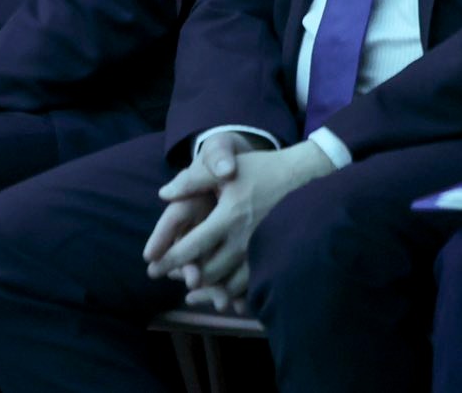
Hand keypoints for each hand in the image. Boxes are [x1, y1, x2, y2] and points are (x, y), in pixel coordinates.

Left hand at [146, 140, 334, 308]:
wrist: (308, 179)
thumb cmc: (264, 170)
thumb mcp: (226, 168)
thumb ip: (193, 180)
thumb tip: (163, 195)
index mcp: (229, 218)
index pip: (193, 245)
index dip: (171, 259)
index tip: (153, 267)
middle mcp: (246, 240)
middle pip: (210, 270)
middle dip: (187, 277)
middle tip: (167, 279)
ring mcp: (263, 253)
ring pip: (231, 283)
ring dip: (210, 288)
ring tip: (192, 289)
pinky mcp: (276, 258)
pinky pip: (252, 283)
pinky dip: (235, 291)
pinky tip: (224, 293)